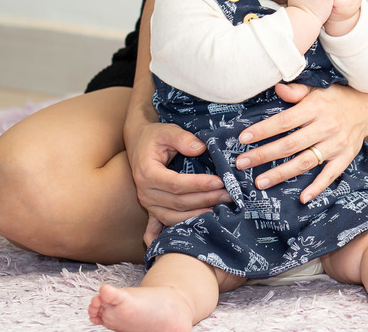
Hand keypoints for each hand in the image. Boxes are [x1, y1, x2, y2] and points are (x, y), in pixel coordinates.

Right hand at [127, 121, 230, 246]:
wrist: (138, 143)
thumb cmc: (154, 136)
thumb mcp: (167, 130)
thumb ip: (182, 138)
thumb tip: (201, 148)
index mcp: (147, 173)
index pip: (176, 184)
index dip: (198, 185)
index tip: (219, 181)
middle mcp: (145, 192)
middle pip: (178, 203)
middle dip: (206, 200)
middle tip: (229, 194)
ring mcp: (148, 204)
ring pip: (173, 217)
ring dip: (198, 215)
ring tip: (221, 210)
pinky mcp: (152, 209)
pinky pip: (163, 225)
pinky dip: (176, 231)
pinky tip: (192, 236)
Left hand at [235, 81, 367, 203]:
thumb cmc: (336, 97)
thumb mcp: (317, 89)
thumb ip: (297, 91)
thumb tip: (276, 87)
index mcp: (316, 108)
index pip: (284, 121)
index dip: (263, 130)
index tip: (243, 139)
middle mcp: (326, 127)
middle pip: (290, 144)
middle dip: (264, 155)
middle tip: (242, 163)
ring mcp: (336, 144)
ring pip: (305, 162)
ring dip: (281, 173)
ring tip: (260, 182)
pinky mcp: (345, 157)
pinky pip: (330, 175)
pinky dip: (317, 187)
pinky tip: (303, 198)